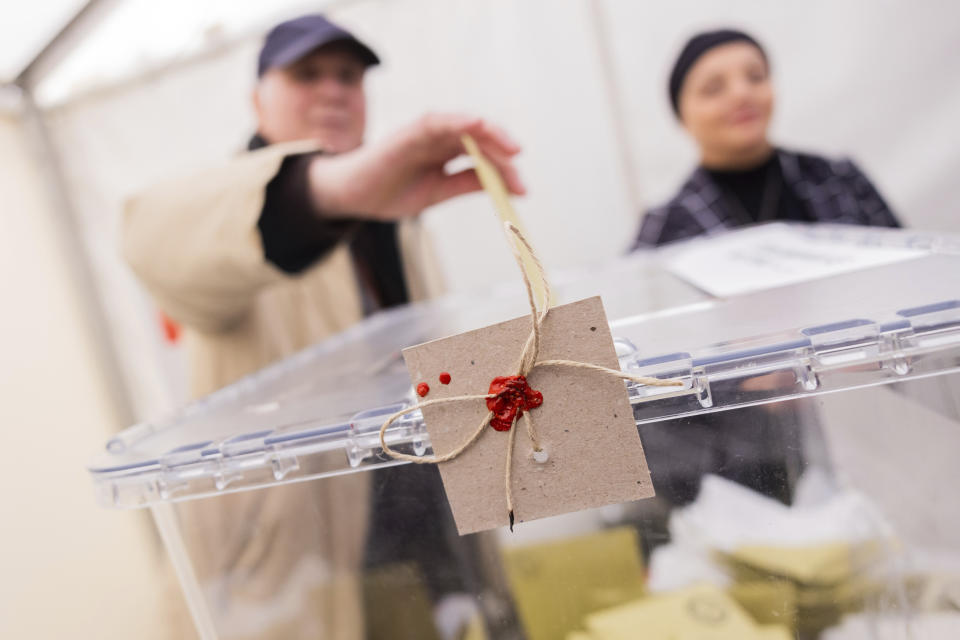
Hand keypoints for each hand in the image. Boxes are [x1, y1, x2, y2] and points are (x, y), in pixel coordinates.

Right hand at [308, 114, 524, 219]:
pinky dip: (457, 121)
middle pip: (480, 139)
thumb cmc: (391, 192)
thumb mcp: (438, 192)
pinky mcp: (408, 133)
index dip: (505, 168)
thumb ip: (467, 184)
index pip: (484, 154)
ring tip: (512, 149)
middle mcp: (440, 138)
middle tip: (520, 176)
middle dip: (503, 154)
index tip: (523, 189)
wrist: (352, 197)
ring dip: (490, 133)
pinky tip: (475, 125)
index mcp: (447, 152)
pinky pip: (436, 121)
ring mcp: (425, 134)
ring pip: (464, 126)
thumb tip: (506, 187)